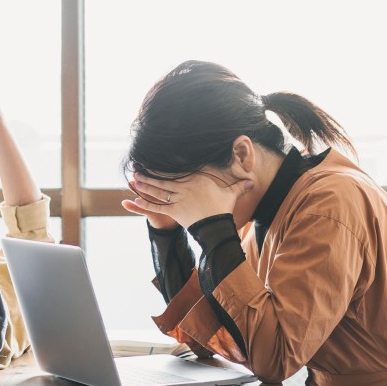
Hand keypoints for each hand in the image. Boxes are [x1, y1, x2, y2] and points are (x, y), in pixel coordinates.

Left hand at [124, 171, 252, 228]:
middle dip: (149, 173)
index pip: (177, 170)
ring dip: (145, 185)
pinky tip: (136, 199)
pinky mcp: (175, 211)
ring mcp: (179, 199)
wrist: (217, 226)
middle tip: (137, 167)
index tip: (156, 159)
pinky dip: (146, 203)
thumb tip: (252, 181)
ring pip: (158, 190)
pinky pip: (158, 207)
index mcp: (196, 180)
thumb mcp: (231, 195)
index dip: (165, 165)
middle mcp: (185, 187)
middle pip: (164, 178)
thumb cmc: (223, 209)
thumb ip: (238, 186)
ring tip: (134, 179)